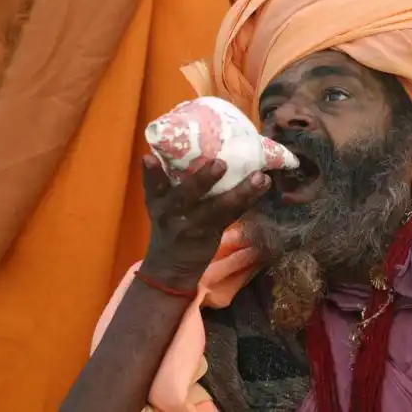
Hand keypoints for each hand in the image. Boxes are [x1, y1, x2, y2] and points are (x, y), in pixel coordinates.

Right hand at [139, 155, 270, 288]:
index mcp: (157, 201)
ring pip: (217, 207)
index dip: (151, 172)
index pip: (152, 184)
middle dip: (202, 179)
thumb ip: (172, 181)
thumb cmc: (171, 223)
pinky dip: (248, 201)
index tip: (148, 158)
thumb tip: (198, 145)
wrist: (171, 266)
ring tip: (259, 177)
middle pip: (185, 195)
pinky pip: (231, 216)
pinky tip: (263, 187)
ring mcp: (191, 226)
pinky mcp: (210, 234)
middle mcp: (171, 213)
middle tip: (220, 163)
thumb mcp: (162, 204)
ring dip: (241, 191)